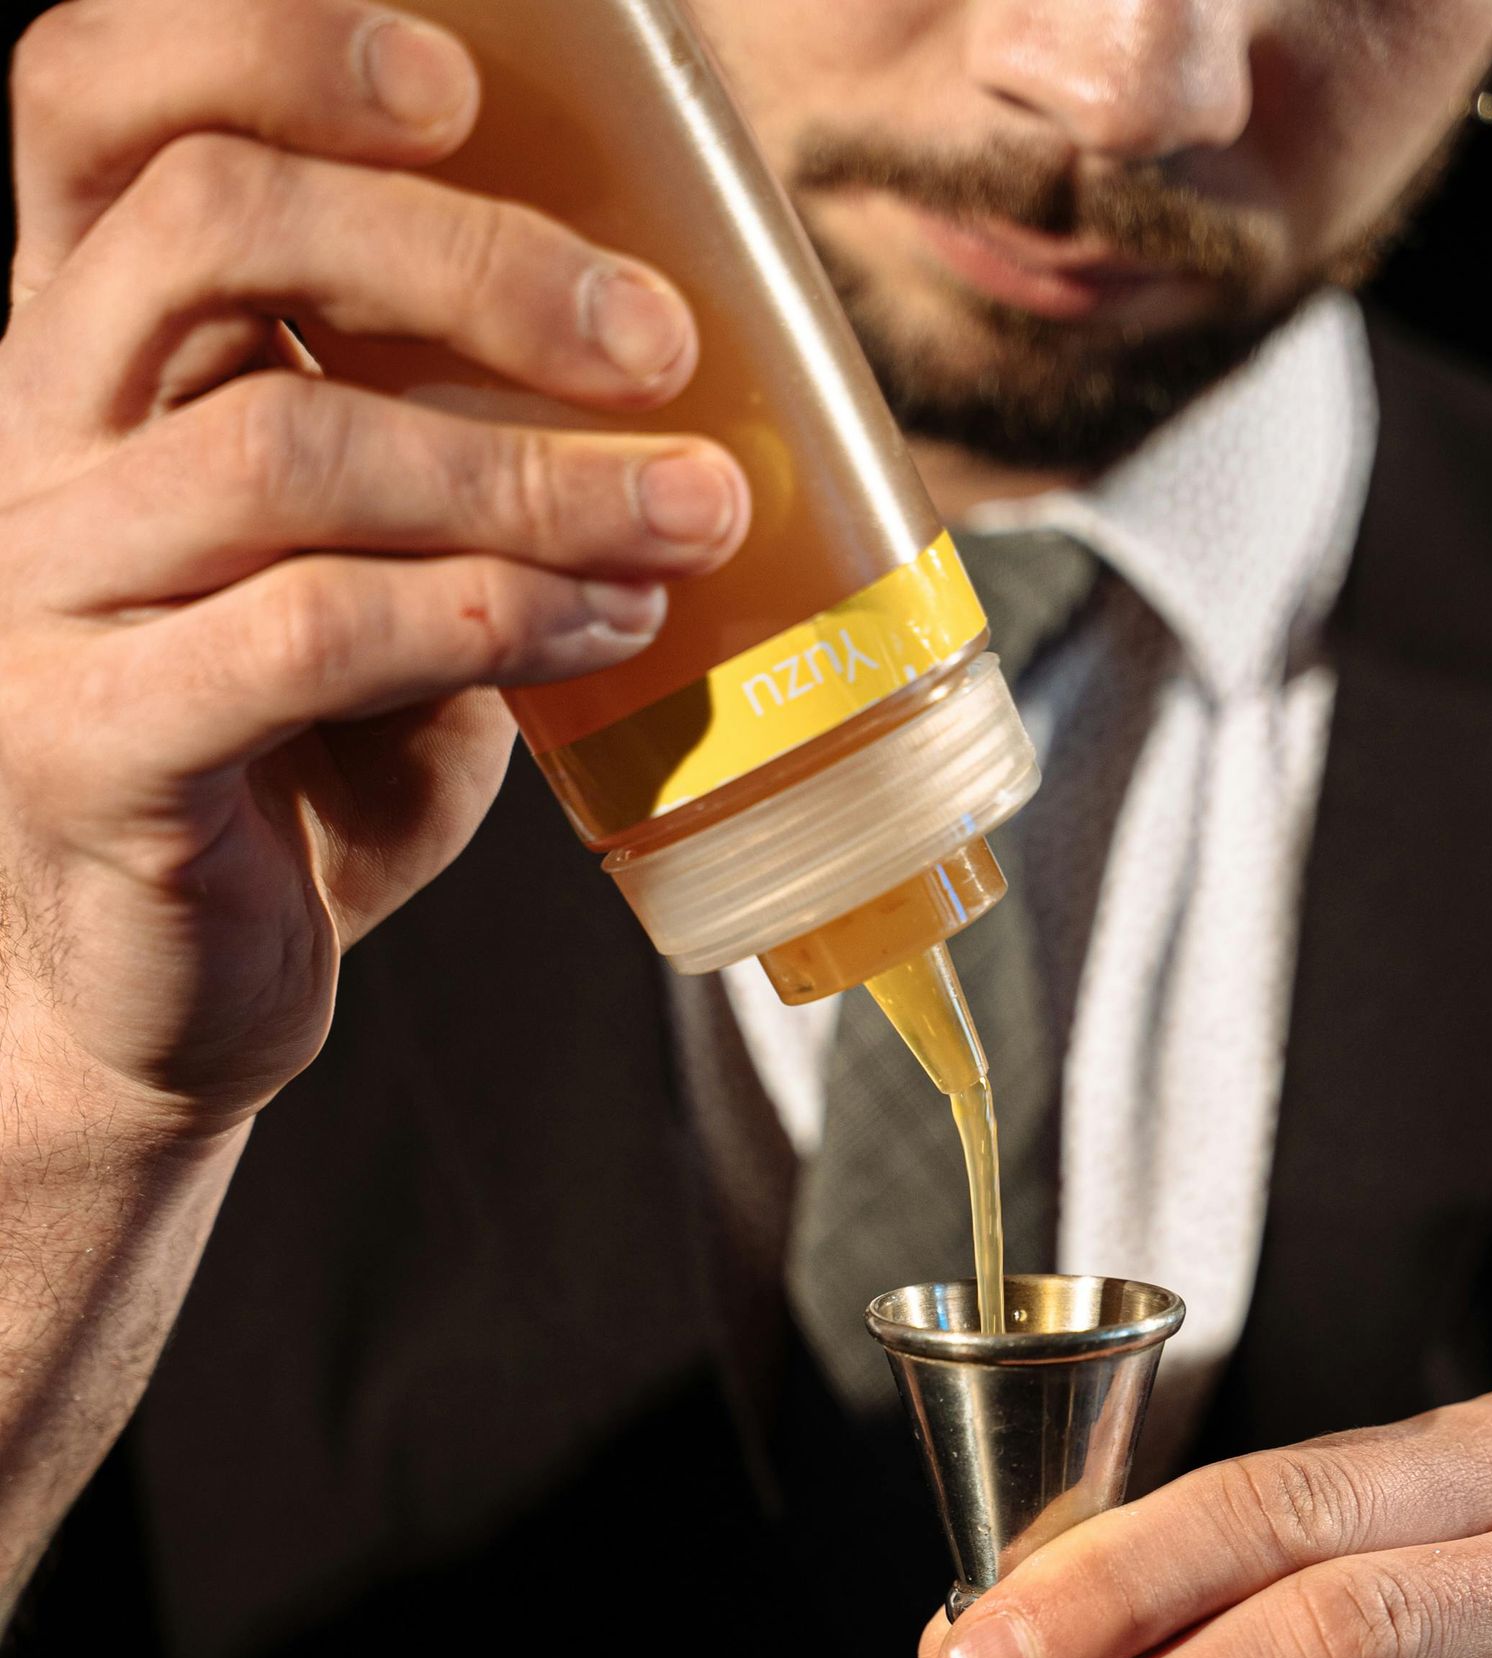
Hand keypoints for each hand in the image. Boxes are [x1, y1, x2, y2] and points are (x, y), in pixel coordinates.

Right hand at [0, 0, 748, 1143]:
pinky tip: (608, 625)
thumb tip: (672, 353)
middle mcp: (38, 433)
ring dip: (526, 471)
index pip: (95, 98)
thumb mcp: (387, 556)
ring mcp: (48, 588)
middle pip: (201, 220)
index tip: (460, 85)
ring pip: (282, 445)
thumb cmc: (301, 754)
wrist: (179, 990)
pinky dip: (492, 614)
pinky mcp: (97, 739)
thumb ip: (450, 434)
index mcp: (96, 348)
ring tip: (689, 515)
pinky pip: (308, 630)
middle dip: (462, 256)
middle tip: (656, 340)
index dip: (260, 42)